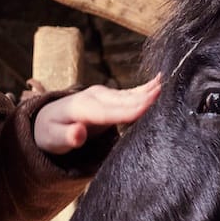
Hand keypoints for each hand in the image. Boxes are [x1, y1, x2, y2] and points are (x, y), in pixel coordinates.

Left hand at [33, 76, 159, 155]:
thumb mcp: (53, 139)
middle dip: (145, 98)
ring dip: (150, 91)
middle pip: (124, 100)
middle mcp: (95, 96)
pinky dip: (147, 88)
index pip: (109, 111)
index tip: (149, 105)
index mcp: (82, 107)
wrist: (48, 120)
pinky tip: (162, 81)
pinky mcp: (112, 96)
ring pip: (130, 94)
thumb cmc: (51, 134)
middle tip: (170, 93)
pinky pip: (131, 93)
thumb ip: (67, 137)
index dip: (130, 109)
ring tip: (171, 84)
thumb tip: (78, 134)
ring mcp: (105, 94)